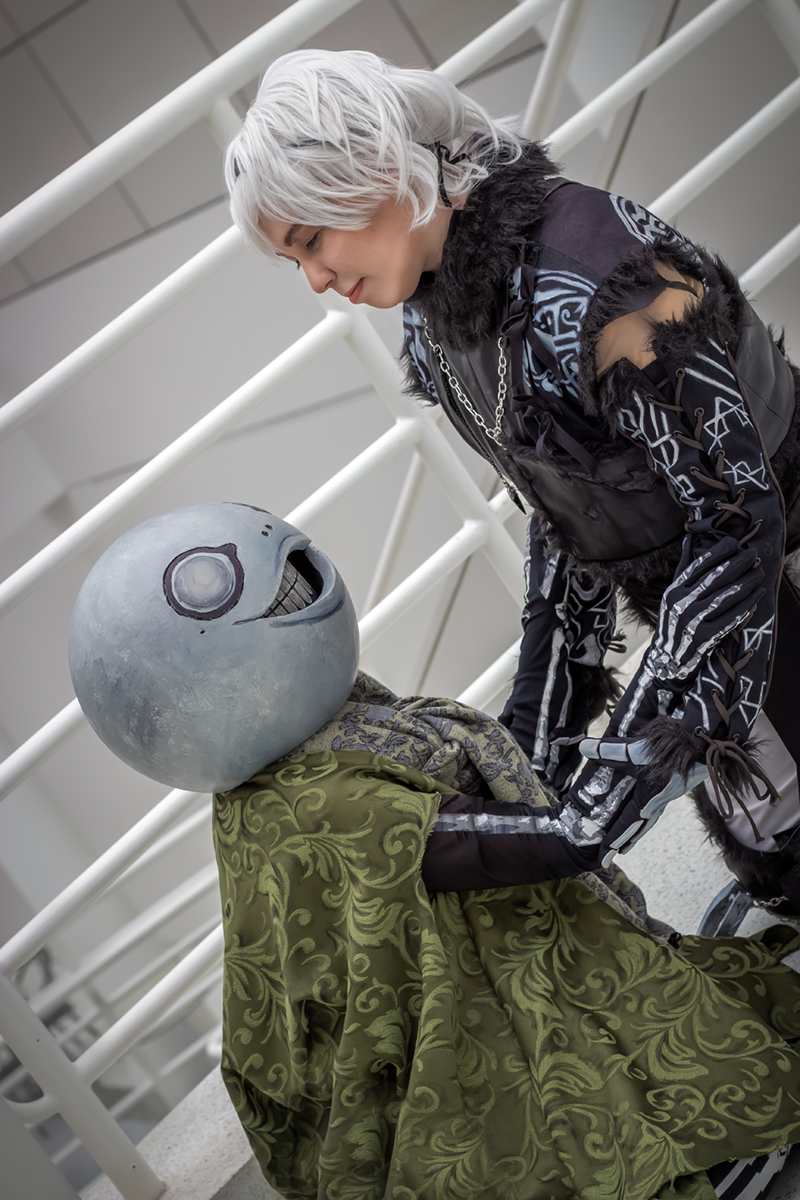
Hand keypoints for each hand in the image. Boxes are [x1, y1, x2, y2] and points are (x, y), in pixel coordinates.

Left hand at [562, 734, 707, 866]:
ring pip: (648, 821)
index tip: (603, 859)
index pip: (625, 825)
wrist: (699, 743)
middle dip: (623, 843)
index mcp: (646, 799)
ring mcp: (667, 797)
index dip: (613, 842)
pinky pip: (656, 810)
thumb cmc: (668, 749)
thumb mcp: (634, 749)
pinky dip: (647, 819)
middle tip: (611, 858)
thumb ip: (608, 750)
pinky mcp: (673, 788)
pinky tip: (646, 814)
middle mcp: (657, 803)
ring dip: (636, 833)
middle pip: (638, 829)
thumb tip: (583, 747)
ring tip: (627, 845)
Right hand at [645, 536, 763, 682]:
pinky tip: (757, 595)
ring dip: (746, 583)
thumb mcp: (673, 593)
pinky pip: (731, 618)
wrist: (668, 658)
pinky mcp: (705, 638)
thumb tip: (689, 538)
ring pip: (725, 597)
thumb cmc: (674, 620)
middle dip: (737, 564)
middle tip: (753, 554)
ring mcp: (693, 622)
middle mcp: (681, 604)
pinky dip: (746, 605)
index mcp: (673, 590)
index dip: (717, 553)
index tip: (734, 542)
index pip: (698, 566)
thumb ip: (684, 566)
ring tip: (759, 573)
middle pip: (714, 579)